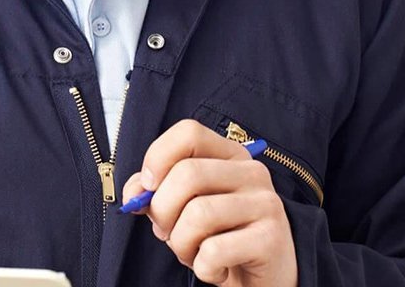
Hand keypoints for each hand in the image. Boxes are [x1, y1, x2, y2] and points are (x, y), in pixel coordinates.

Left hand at [122, 119, 296, 286]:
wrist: (263, 279)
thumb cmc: (219, 236)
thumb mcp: (184, 207)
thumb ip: (156, 192)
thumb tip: (134, 193)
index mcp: (229, 155)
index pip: (189, 132)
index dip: (158, 156)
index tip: (148, 187)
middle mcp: (251, 172)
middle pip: (188, 173)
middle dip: (162, 209)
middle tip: (164, 231)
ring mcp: (265, 203)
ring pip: (198, 214)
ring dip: (180, 243)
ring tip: (191, 253)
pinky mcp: (270, 239)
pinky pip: (214, 250)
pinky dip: (203, 267)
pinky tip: (215, 270)